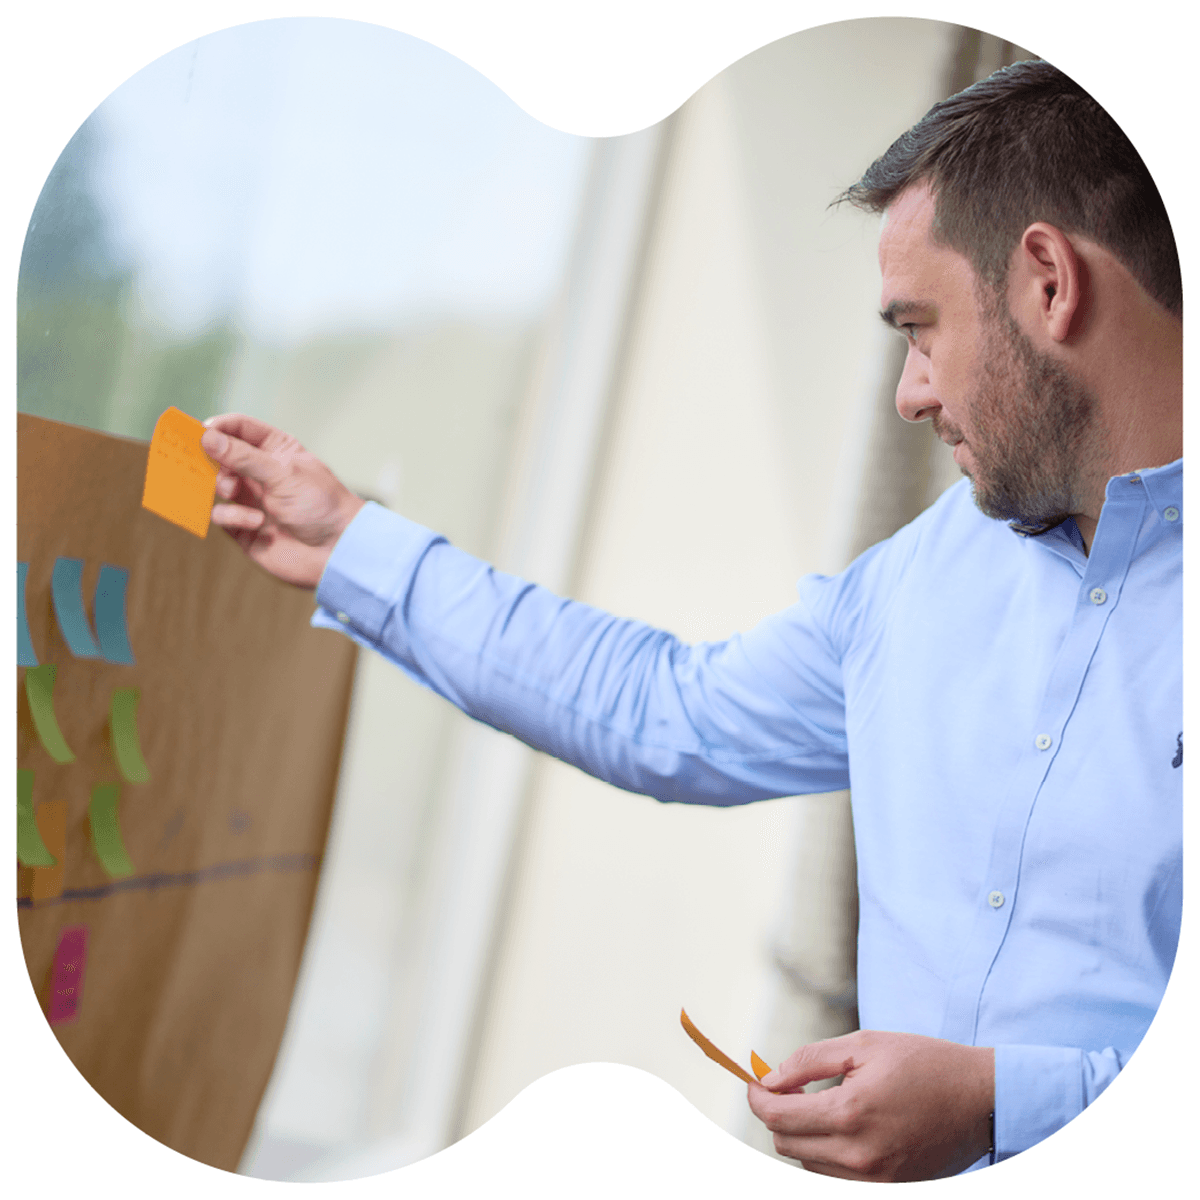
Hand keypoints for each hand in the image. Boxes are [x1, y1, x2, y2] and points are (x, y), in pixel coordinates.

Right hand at [200, 413, 365, 588]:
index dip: (216, 427)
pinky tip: (257, 522)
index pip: (237, 427)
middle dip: (210, 458)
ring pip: (215, 484)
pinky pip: (221, 514)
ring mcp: (250, 498)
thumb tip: (206, 437)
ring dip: (220, 484)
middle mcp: (259, 471)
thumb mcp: (282, 473)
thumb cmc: (320, 505)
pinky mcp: (243, 526)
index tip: (199, 433)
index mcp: (274, 449)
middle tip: (204, 463)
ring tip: (232, 489)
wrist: (336, 551)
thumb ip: (243, 456)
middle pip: (219, 454)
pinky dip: (232, 515)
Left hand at [747, 1030, 993, 1180]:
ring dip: (803, 1135)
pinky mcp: (888, 1189)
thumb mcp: (863, 1045)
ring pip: (808, 1163)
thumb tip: (769, 1077)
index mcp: (850, 1113)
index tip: (753, 1082)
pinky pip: (835, 1177)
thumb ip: (809, 1060)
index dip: (756, 1098)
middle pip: (786, 1145)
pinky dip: (826, 1154)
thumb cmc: (923, 1063)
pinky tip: (843, 1127)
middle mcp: (858, 1155)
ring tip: (824, 1104)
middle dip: (778, 1114)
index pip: (778, 1119)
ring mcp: (874, 1179)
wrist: (980, 1100)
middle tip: (790, 1087)